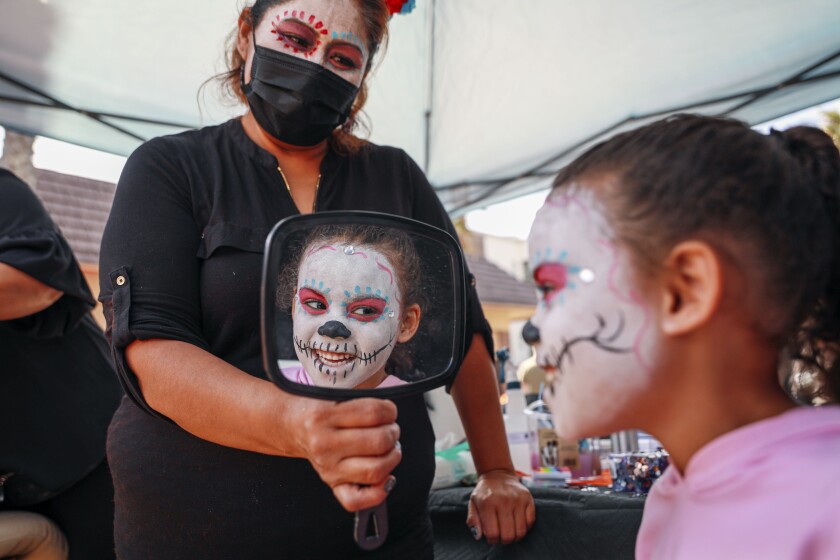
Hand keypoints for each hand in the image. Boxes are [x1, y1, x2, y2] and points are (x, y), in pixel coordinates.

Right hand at [294, 397, 401, 511]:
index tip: (389, 411)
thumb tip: (391, 414)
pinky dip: (378, 492)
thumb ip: (362, 402)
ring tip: (389, 448)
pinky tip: (385, 477)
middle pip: (379, 441)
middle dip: (393, 432)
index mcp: (323, 417)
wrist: (293, 426)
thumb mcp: (335, 395)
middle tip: (390, 428)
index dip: (390, 411)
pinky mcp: (332, 485)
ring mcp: (328, 468)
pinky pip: (358, 500)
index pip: (373, 413)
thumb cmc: (320, 410)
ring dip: (392, 457)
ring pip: (376, 470)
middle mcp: (324, 445)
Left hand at [466, 469, 534, 544]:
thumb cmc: (484, 494)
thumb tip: (479, 536)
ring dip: (515, 536)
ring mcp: (518, 500)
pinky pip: (530, 522)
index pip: (493, 534)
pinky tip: (517, 523)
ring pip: (521, 531)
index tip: (491, 536)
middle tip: (500, 535)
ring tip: (509, 531)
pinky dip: (524, 527)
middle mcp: (504, 501)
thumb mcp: (473, 504)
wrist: (498, 475)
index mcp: (488, 503)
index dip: (492, 540)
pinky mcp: (528, 499)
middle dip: (504, 540)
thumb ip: (473, 521)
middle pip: (508, 535)